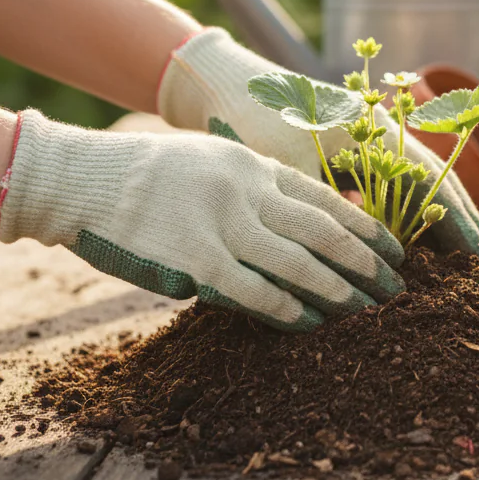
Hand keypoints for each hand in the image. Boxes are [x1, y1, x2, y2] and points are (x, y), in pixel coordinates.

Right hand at [0, 111, 404, 331]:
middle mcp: (248, 191)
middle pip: (324, 230)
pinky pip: (252, 288)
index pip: (326, 199)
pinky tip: (309, 323)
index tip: (395, 249)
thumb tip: (299, 211)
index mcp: (255, 166)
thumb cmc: (149, 171)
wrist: (83, 177)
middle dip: (365, 261)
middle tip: (395, 287)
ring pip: (297, 261)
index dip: (364, 227)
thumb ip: (257, 182)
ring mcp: (223, 224)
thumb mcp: (214, 157)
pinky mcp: (195, 258)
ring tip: (365, 310)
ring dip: (337, 289)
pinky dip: (286, 308)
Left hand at [157, 28, 478, 261]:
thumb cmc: (249, 120)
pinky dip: (403, 215)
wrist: (218, 82)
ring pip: (415, 185)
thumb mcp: (285, 172)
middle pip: (435, 182)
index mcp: (374, 128)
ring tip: (457, 262)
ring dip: (435, 222)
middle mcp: (380, 130)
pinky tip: (407, 245)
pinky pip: (389, 186)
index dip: (458, 222)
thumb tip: (351, 266)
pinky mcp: (347, 150)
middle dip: (460, 225)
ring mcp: (366, 138)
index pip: (433, 181)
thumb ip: (321, 216)